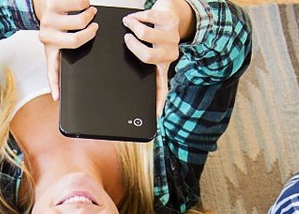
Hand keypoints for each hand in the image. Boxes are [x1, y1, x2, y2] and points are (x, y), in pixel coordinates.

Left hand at [36, 0, 97, 100]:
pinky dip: (85, 2)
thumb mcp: (57, 42)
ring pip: (80, 19)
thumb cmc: (54, 23)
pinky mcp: (53, 4)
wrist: (44, 2)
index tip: (57, 98)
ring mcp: (49, 20)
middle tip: (95, 26)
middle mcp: (47, 36)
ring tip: (89, 12)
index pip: (53, 70)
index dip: (55, 84)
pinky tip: (81, 4)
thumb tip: (64, 85)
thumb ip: (63, 57)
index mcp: (50, 49)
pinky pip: (80, 3)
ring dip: (90, 13)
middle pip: (77, 39)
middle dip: (91, 31)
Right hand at [122, 0, 192, 117]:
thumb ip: (148, 73)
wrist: (172, 13)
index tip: (157, 116)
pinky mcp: (170, 20)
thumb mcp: (154, 56)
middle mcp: (169, 53)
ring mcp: (171, 36)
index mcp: (163, 65)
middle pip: (147, 56)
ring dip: (133, 25)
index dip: (159, 101)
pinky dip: (136, 15)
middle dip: (132, 45)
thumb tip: (144, 95)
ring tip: (128, 22)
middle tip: (126, 38)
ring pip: (145, 33)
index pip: (161, 87)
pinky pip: (147, 17)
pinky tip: (135, 16)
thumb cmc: (158, 36)